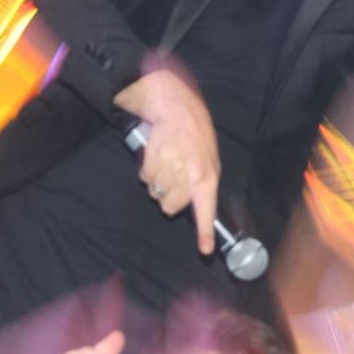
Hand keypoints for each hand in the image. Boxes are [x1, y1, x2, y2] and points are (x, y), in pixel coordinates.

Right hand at [114, 63, 220, 254]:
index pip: (206, 210)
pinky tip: (156, 154)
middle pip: (170, 206)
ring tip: (166, 161)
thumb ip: (203, 182)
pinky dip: (147, 169)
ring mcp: (171, 166)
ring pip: (155, 192)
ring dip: (157, 181)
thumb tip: (195, 207)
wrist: (176, 104)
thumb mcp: (209, 157)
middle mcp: (190, 173)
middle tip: (174, 178)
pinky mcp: (153, 157)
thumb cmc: (194, 133)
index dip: (204, 232)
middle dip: (169, 197)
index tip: (204, 250)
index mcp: (207, 175)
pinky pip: (145, 177)